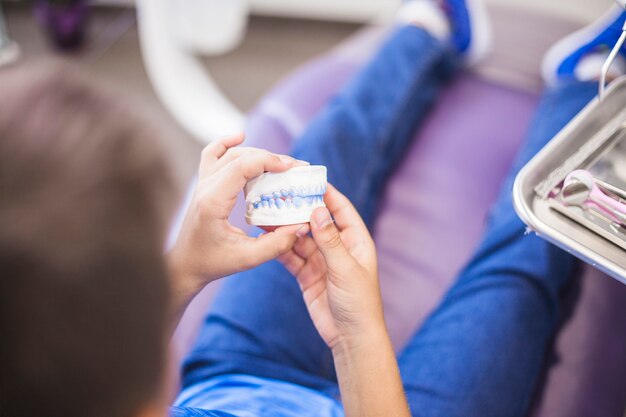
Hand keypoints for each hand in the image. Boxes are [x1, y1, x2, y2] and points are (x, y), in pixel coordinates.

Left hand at [169, 134, 309, 293]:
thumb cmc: (212, 263)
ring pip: (229, 154)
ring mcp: (202, 184)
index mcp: (213, 202)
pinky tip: (240, 137)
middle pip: (240, 157)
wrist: (184, 265)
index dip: (268, 161)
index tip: (292, 168)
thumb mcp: (247, 259)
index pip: (241, 167)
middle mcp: (205, 187)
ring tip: (281, 163)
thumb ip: (276, 244)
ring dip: (256, 153)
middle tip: (296, 168)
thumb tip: (302, 226)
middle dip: (270, 158)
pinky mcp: (203, 185)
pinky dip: (225, 143)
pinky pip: (211, 154)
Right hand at [279, 184, 384, 350]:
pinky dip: (281, 249)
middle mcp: (339, 248)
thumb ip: (330, 240)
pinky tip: (267, 239)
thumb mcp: (345, 269)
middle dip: (300, 209)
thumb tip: (318, 210)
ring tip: (267, 215)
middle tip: (280, 195)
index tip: (309, 179)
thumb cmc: (359, 303)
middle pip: (317, 222)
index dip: (327, 194)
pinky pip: (292, 257)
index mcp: (356, 241)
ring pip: (301, 239)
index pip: (341, 210)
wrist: (350, 338)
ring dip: (286, 229)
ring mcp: (322, 262)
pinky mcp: (308, 276)